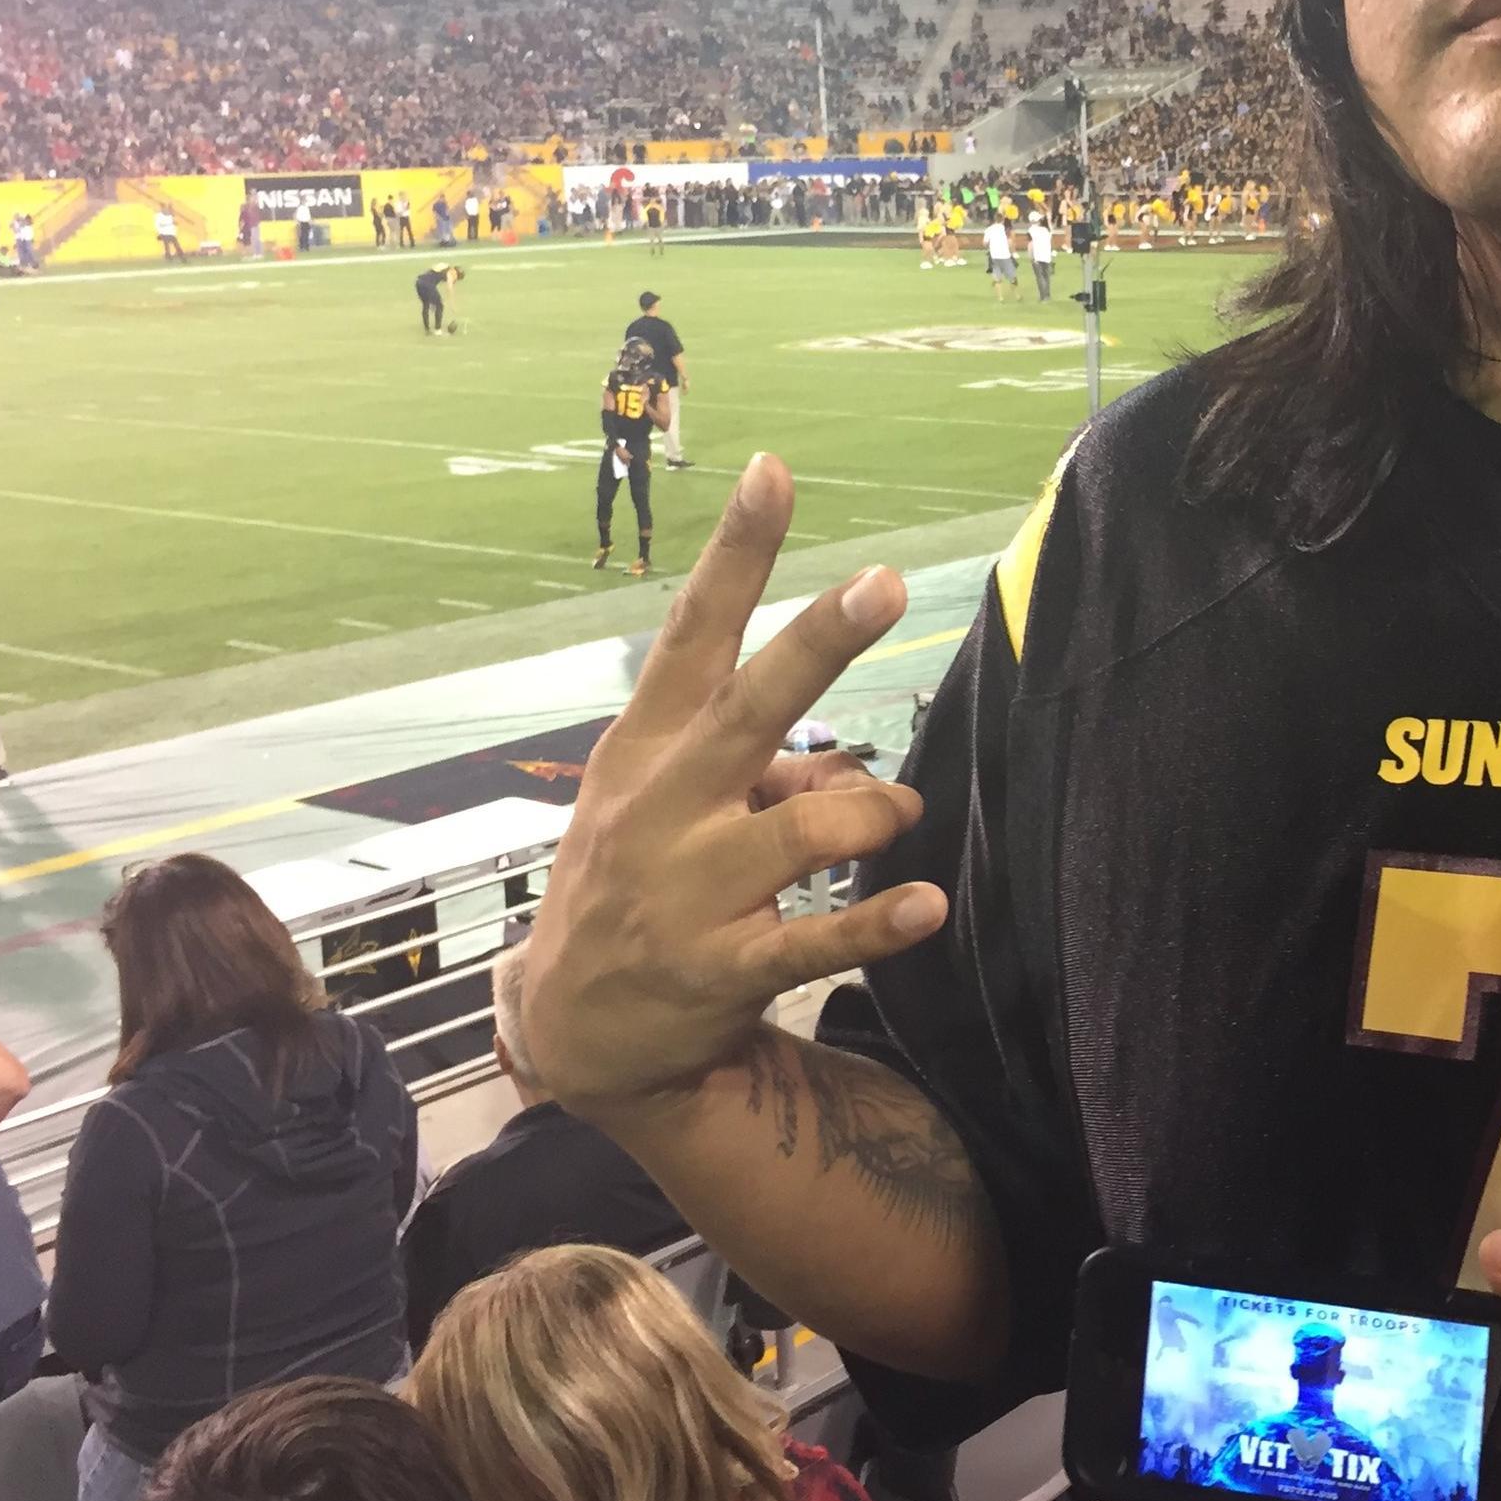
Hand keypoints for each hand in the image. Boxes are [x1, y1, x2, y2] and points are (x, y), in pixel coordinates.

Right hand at [516, 455, 949, 1114]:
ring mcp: (686, 891)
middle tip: (886, 582)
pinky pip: (811, 941)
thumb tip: (865, 775)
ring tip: (898, 822)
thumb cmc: (637, 882)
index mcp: (646, 747)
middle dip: (818, 643)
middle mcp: (663, 807)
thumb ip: (766, 767)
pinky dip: (875, 922)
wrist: (574, 1029)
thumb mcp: (672, 807)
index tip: (775, 471)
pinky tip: (926, 905)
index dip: (737, 555)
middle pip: (747, 708)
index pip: (691, 634)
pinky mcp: (716, 970)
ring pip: (804, 829)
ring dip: (873, 816)